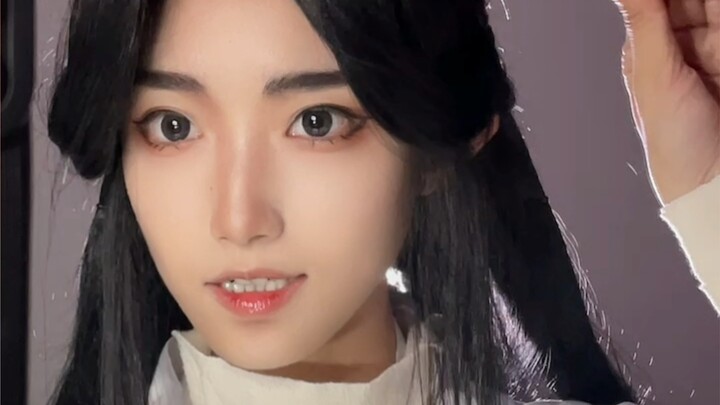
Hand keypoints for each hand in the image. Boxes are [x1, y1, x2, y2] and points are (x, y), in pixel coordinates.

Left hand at [614, 0, 719, 204]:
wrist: (713, 180)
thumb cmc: (675, 144)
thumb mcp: (655, 76)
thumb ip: (645, 23)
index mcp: (649, 48)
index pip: (653, 2)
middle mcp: (683, 44)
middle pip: (688, 2)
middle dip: (689, 0)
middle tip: (687, 1)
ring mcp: (713, 49)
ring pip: (710, 8)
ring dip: (706, 5)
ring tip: (703, 12)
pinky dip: (718, 13)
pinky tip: (713, 15)